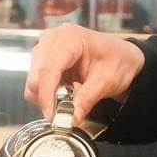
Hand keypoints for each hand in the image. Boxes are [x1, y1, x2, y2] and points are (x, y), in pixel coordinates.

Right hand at [24, 25, 146, 125]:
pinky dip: (48, 92)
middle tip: (65, 112)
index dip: (47, 95)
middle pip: (37, 75)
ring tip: (70, 97)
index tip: (52, 116)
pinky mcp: (43, 57)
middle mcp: (53, 38)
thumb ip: (87, 99)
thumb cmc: (118, 60)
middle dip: (47, 98)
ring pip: (34, 80)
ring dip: (47, 95)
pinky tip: (64, 91)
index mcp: (70, 37)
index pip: (49, 69)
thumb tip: (71, 118)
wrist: (122, 55)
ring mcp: (45, 46)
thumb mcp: (108, 81)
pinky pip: (37, 81)